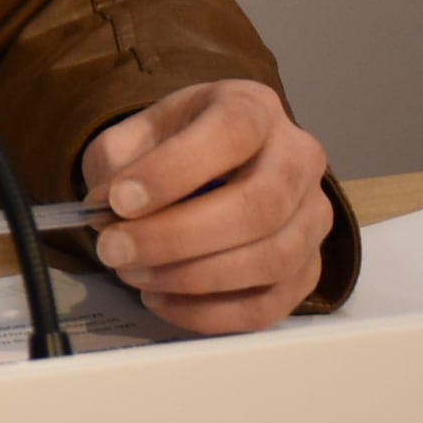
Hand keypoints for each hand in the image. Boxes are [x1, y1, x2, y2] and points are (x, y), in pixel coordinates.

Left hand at [80, 81, 330, 331]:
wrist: (203, 169)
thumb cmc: (170, 149)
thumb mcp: (133, 136)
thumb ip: (118, 164)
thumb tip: (109, 211)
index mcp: (254, 108)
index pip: (231, 133)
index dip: (174, 171)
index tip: (118, 200)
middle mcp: (299, 158)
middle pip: (260, 205)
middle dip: (177, 237)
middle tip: (116, 250)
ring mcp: (312, 217)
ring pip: (272, 259)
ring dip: (193, 278)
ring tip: (135, 274)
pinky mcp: (308, 268)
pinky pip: (270, 305)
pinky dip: (210, 313)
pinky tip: (162, 300)